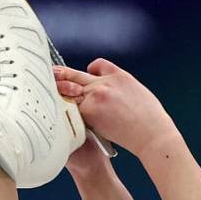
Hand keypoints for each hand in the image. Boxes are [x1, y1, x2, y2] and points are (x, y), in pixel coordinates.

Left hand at [52, 58, 174, 159]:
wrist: (153, 134)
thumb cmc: (150, 120)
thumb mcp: (138, 94)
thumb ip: (120, 89)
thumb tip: (110, 92)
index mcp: (119, 76)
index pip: (98, 65)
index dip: (91, 71)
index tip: (86, 77)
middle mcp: (106, 82)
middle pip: (77, 74)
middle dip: (62, 74)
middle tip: (51, 73)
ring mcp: (97, 95)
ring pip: (72, 90)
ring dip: (60, 90)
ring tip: (47, 89)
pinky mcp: (91, 111)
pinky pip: (73, 108)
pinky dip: (66, 109)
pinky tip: (57, 109)